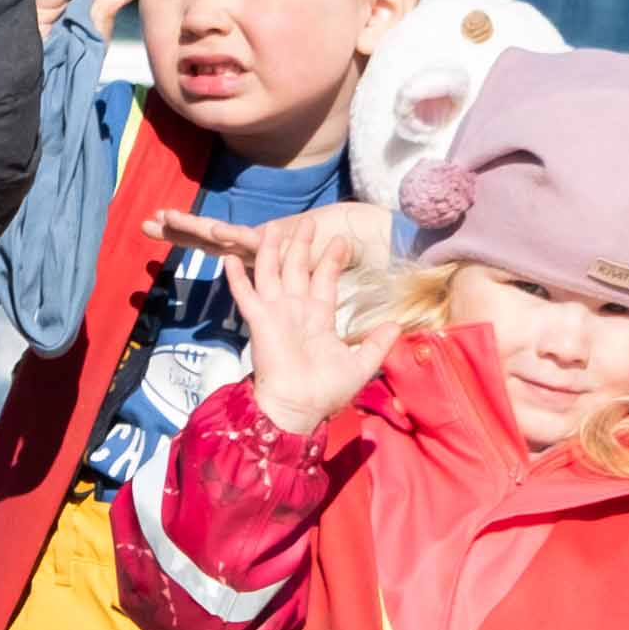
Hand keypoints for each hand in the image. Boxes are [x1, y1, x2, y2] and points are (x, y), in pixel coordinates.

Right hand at [200, 208, 385, 435]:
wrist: (300, 407)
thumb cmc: (326, 391)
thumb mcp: (360, 364)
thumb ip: (377, 344)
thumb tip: (398, 326)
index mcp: (318, 318)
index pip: (324, 280)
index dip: (331, 260)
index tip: (341, 240)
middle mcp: (296, 310)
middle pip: (298, 269)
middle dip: (303, 246)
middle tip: (310, 222)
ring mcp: (276, 313)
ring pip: (272, 273)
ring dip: (272, 251)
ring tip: (273, 227)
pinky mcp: (259, 320)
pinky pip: (246, 294)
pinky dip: (237, 277)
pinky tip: (230, 259)